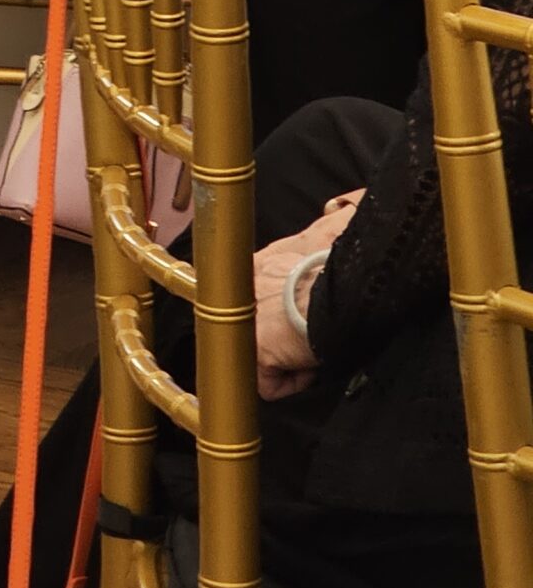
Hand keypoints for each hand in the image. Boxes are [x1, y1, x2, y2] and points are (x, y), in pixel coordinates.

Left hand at [252, 196, 362, 397]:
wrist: (341, 289)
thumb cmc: (343, 266)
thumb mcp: (327, 236)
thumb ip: (328, 222)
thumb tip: (340, 204)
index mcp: (260, 262)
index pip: (255, 288)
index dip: (279, 307)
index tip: (296, 316)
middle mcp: (244, 289)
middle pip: (253, 322)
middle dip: (278, 336)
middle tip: (301, 340)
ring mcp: (244, 321)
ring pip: (260, 355)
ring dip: (286, 360)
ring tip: (309, 354)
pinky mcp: (255, 351)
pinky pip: (267, 383)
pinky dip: (291, 382)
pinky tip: (309, 367)